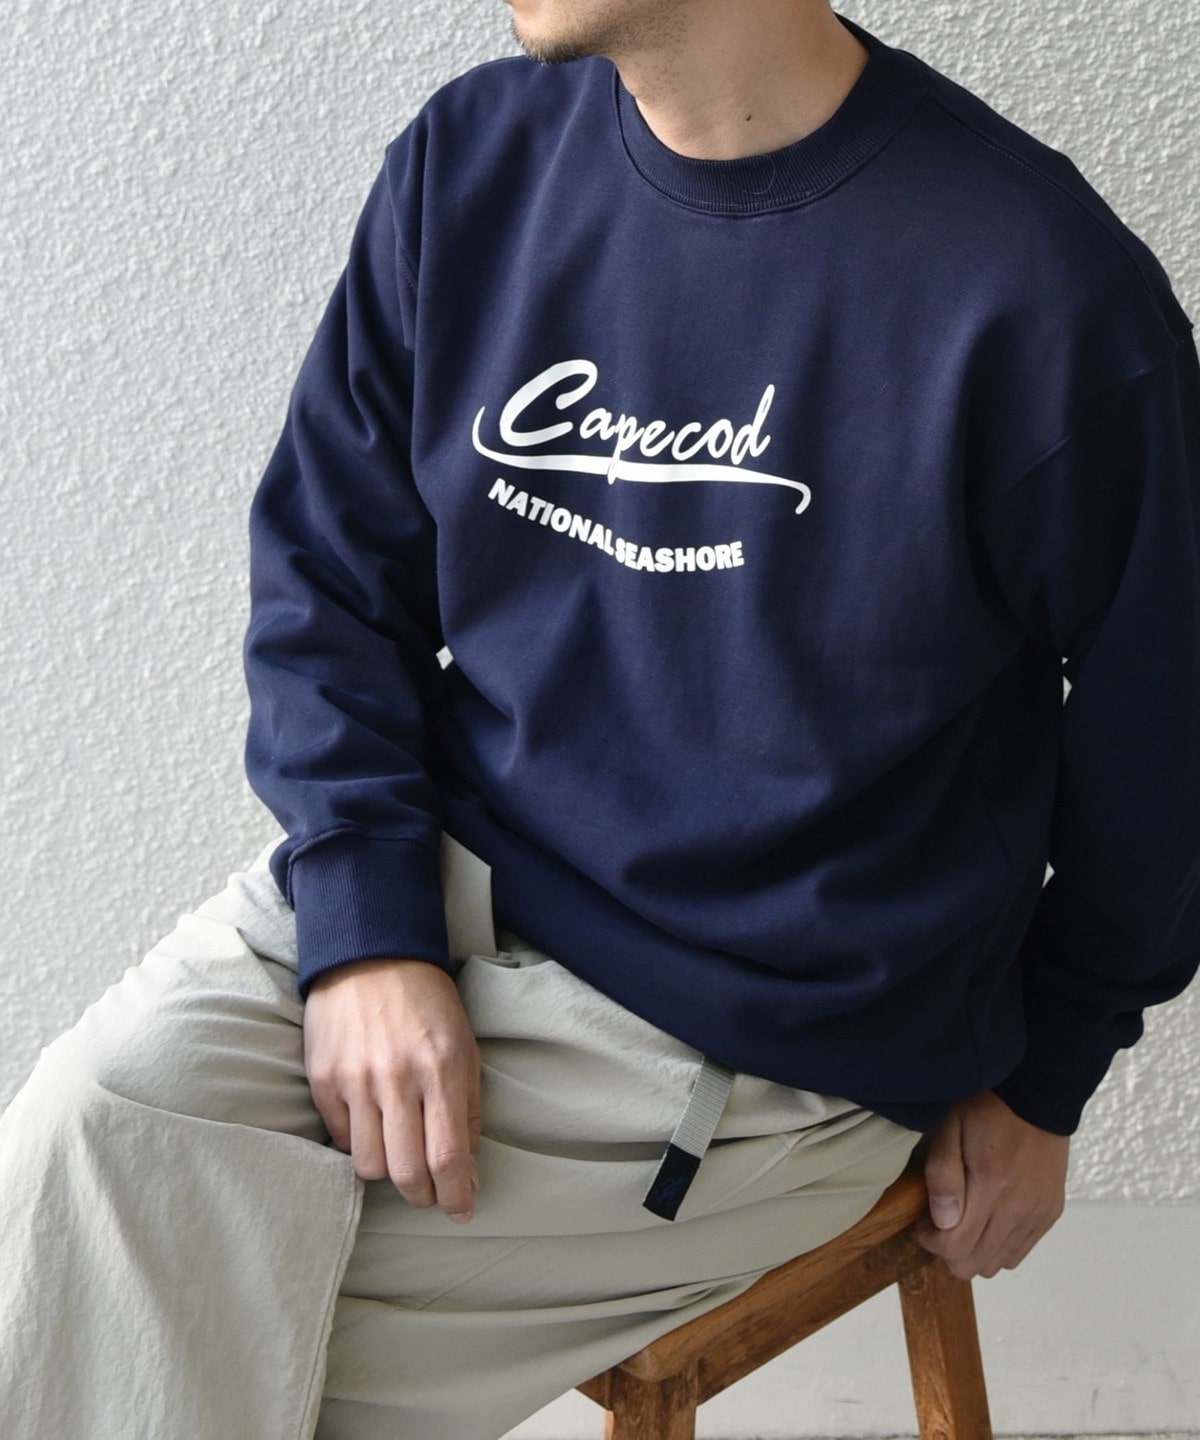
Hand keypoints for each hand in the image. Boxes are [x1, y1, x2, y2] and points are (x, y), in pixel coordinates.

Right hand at [303, 958, 481, 1222]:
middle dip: (423, 1196)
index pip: (449, 1156)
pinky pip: (341, 1139)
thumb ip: (468, 1108)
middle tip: (430, 1192)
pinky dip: (359, 1142)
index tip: (461, 1209)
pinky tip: (371, 1123)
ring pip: (369, 1165)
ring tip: (399, 1153)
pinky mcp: (323, 1079)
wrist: (371, 956)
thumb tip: (467, 1168)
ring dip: (388, 1171)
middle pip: (406, 1173)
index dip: (456, 1195)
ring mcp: (355, 1080)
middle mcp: (397, 1079)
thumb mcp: (465, 1047)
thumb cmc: (428, 1004)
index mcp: (442, 1070)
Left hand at [913, 1089, 1068, 1278]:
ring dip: (974, 1249)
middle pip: (975, 1265)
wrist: (1036, 1095)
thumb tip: (941, 1222)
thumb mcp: (950, 1129)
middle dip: (949, 1248)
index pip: (955, 1249)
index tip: (922, 1220)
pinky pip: (1019, 1252)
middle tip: (941, 1219)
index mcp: (991, 1187)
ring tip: (966, 1217)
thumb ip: (943, 1175)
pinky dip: (998, 1245)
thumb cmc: (985, 1108)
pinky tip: (989, 1217)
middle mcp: (1019, 1210)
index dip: (930, 1240)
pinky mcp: (1050, 1214)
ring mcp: (1037, 1215)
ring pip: (997, 1264)